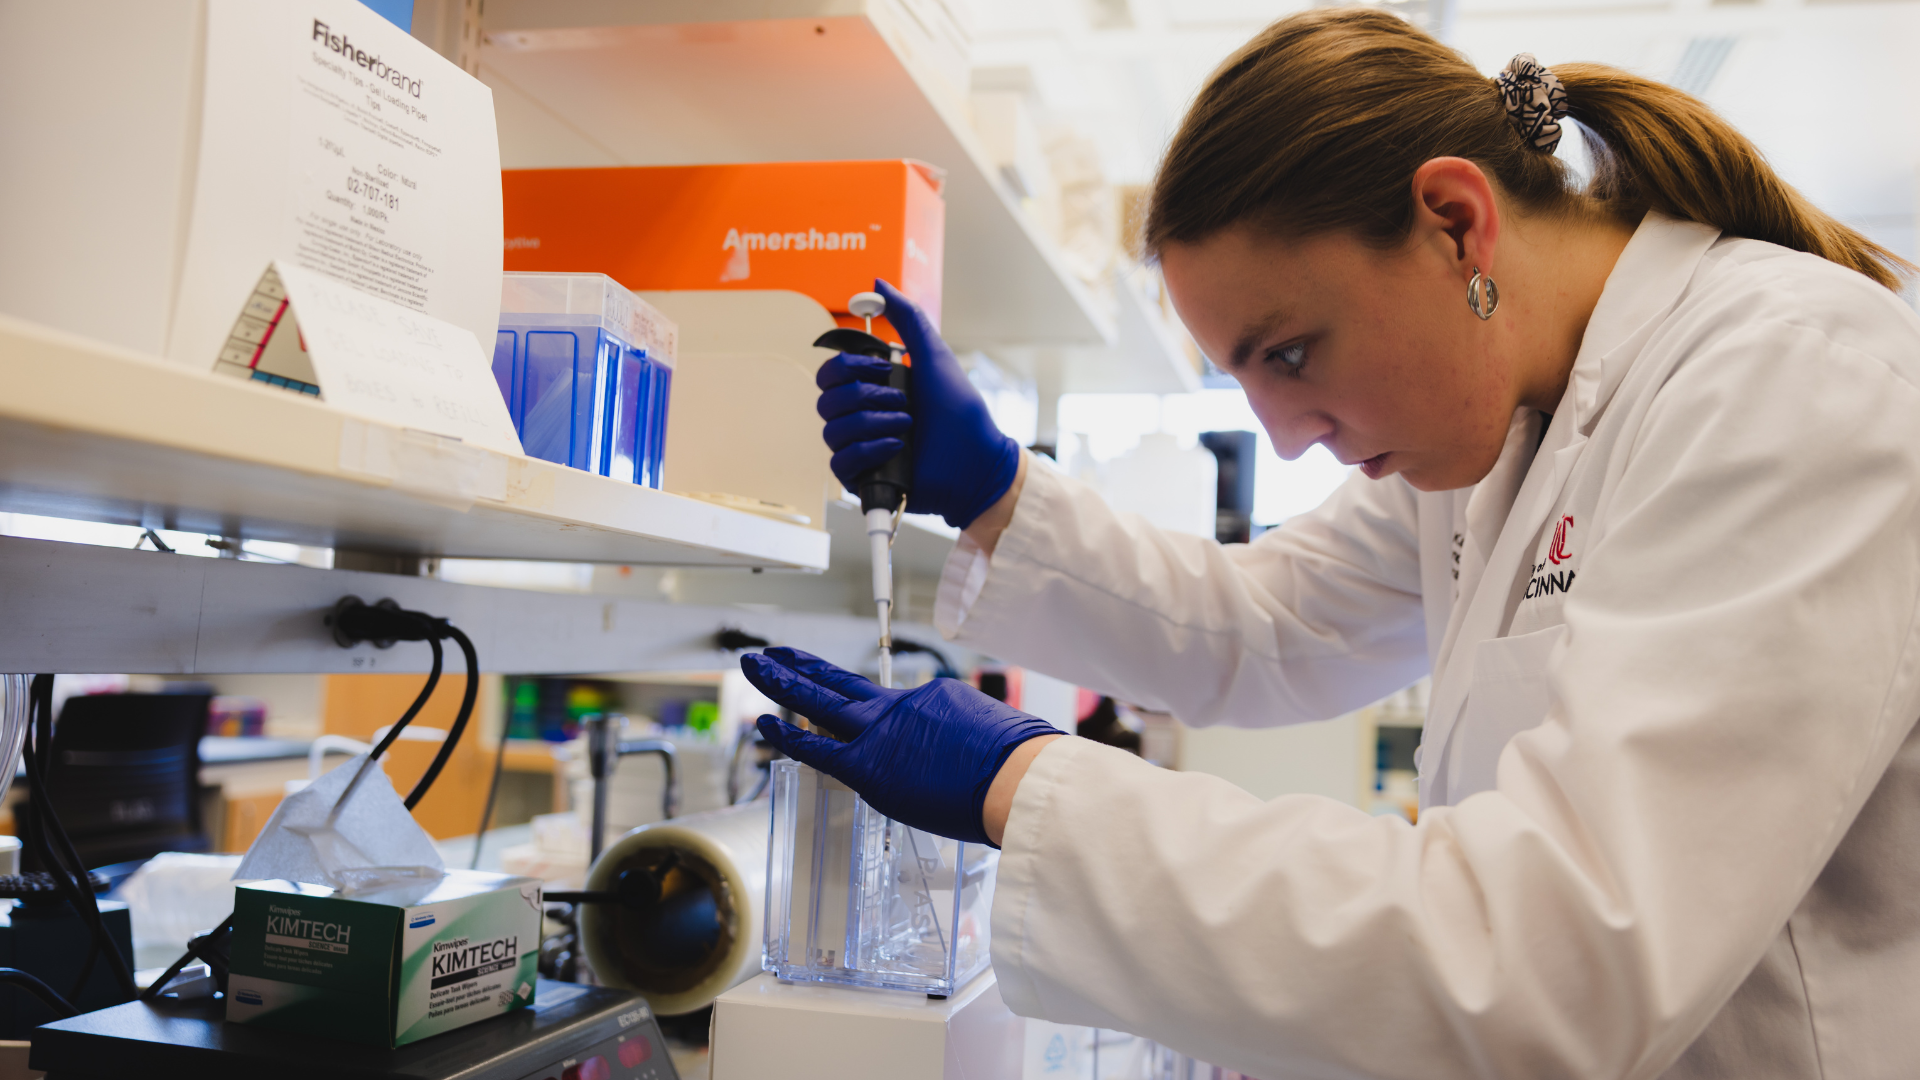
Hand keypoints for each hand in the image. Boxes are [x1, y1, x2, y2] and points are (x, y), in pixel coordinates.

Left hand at [742, 647, 1059, 845]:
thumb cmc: (1023, 765)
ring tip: (754, 665)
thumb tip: (972, 756)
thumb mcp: (998, 733)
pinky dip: (787, 736)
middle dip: (803, 667)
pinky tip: (763, 723)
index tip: (859, 710)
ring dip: (782, 683)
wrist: (1020, 776)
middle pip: (841, 684)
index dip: (870, 710)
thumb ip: (970, 740)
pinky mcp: (869, 766)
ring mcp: (882, 733)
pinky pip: (816, 749)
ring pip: (820, 703)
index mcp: (935, 699)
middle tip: (775, 652)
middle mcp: (902, 707)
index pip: (892, 706)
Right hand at [815, 280, 1022, 528]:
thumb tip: (879, 285)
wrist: (977, 460)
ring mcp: (861, 448)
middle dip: (865, 396)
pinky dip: (869, 451)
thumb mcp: (935, 356)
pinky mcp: (863, 477)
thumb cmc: (961, 414)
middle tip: (901, 400)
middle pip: (826, 400)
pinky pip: (841, 463)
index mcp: (871, 389)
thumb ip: (908, 318)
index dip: (849, 367)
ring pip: (833, 431)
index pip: (830, 373)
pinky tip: (897, 448)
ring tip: (907, 426)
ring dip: (873, 424)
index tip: (883, 367)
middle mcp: (862, 417)